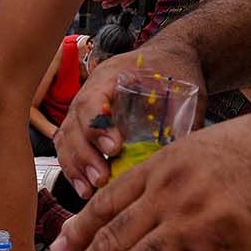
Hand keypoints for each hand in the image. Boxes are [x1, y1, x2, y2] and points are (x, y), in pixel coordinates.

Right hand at [54, 41, 204, 198]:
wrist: (166, 58)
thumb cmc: (173, 70)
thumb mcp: (184, 87)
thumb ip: (182, 118)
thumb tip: (183, 157)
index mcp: (109, 76)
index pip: (91, 102)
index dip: (98, 127)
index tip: (115, 149)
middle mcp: (88, 92)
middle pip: (72, 126)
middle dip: (85, 156)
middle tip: (101, 179)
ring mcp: (81, 110)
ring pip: (65, 140)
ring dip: (76, 167)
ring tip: (90, 191)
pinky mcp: (83, 126)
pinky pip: (68, 148)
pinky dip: (74, 170)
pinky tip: (85, 189)